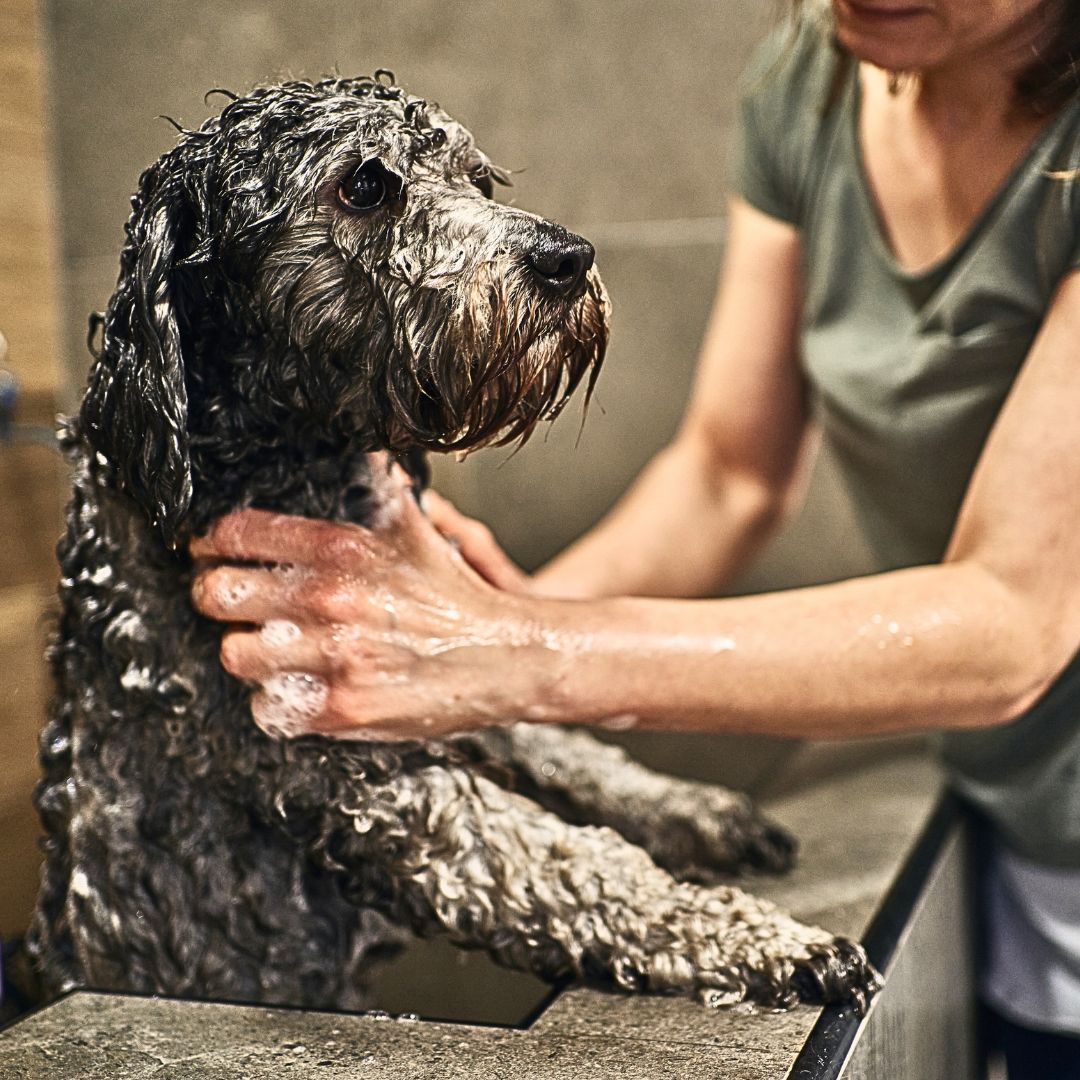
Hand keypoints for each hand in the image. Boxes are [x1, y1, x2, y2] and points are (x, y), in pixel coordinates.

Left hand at [189, 468, 547, 740]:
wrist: (503, 657)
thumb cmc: (453, 594)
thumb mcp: (415, 528)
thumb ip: (376, 486)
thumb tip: (357, 439)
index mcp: (342, 548)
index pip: (237, 533)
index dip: (212, 541)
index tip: (211, 551)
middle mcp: (331, 599)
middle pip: (218, 594)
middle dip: (219, 595)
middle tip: (233, 601)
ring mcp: (332, 658)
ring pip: (235, 653)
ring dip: (249, 650)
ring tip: (271, 646)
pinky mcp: (339, 709)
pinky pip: (267, 705)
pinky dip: (277, 698)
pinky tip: (300, 683)